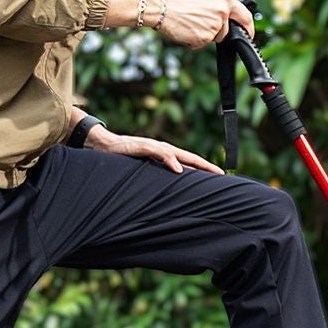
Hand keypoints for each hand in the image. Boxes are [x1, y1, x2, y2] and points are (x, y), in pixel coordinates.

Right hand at [87, 125, 223, 174]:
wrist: (105, 145)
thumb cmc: (124, 157)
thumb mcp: (144, 168)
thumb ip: (158, 174)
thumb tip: (172, 183)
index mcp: (165, 155)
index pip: (189, 162)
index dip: (204, 168)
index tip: (219, 177)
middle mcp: (164, 149)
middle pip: (190, 157)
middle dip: (206, 165)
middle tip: (221, 174)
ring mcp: (155, 147)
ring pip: (179, 154)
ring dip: (194, 163)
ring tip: (208, 171)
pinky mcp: (144, 146)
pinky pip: (160, 153)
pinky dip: (170, 160)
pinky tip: (178, 169)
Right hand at [151, 0, 254, 49]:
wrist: (162, 8)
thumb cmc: (178, 1)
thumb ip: (218, 6)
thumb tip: (224, 17)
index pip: (245, 16)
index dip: (248, 28)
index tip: (249, 34)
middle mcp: (223, 12)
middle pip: (226, 32)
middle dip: (216, 33)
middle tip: (199, 24)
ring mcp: (215, 26)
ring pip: (214, 39)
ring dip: (203, 36)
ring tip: (190, 23)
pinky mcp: (205, 38)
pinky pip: (202, 44)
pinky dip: (194, 41)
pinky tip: (186, 30)